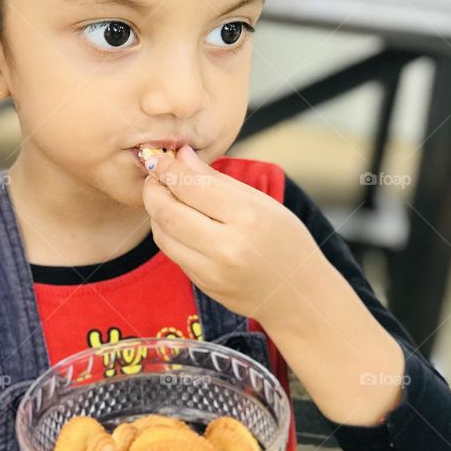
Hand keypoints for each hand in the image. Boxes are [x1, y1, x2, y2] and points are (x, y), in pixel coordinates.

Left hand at [142, 145, 326, 326]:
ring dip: (155, 212)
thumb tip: (181, 156)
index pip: (192, 187)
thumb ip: (217, 180)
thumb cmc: (285, 241)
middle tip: (153, 177)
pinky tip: (176, 221)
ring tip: (164, 197)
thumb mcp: (261, 203)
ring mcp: (212, 271)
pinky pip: (173, 254)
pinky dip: (168, 233)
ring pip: (163, 235)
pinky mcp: (204, 286)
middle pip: (168, 212)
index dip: (169, 169)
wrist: (298, 295)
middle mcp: (227, 247)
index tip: (160, 159)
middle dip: (153, 190)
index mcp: (247, 217)